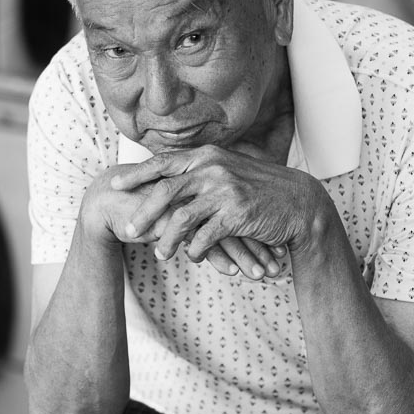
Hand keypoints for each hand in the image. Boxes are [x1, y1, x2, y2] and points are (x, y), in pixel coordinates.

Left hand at [109, 145, 326, 276]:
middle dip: (142, 214)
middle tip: (128, 231)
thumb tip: (172, 181)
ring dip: (167, 240)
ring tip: (160, 255)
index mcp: (206, 156)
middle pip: (164, 191)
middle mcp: (212, 169)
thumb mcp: (228, 172)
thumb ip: (201, 174)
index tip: (115, 186)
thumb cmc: (260, 190)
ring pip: (181, 218)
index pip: (163, 163)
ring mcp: (224, 191)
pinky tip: (193, 257)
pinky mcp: (236, 215)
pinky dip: (195, 250)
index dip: (136, 175)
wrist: (298, 203)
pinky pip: (204, 237)